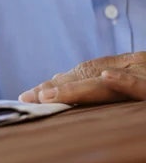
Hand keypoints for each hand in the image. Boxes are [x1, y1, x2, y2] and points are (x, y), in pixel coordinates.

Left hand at [18, 52, 145, 104]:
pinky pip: (142, 84)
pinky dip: (124, 80)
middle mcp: (134, 65)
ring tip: (48, 94)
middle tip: (28, 97)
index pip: (86, 75)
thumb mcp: (138, 87)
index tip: (32, 95)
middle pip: (89, 76)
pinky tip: (104, 79)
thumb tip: (93, 85)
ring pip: (108, 82)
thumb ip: (116, 89)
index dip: (59, 84)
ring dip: (77, 87)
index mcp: (127, 67)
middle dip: (57, 87)